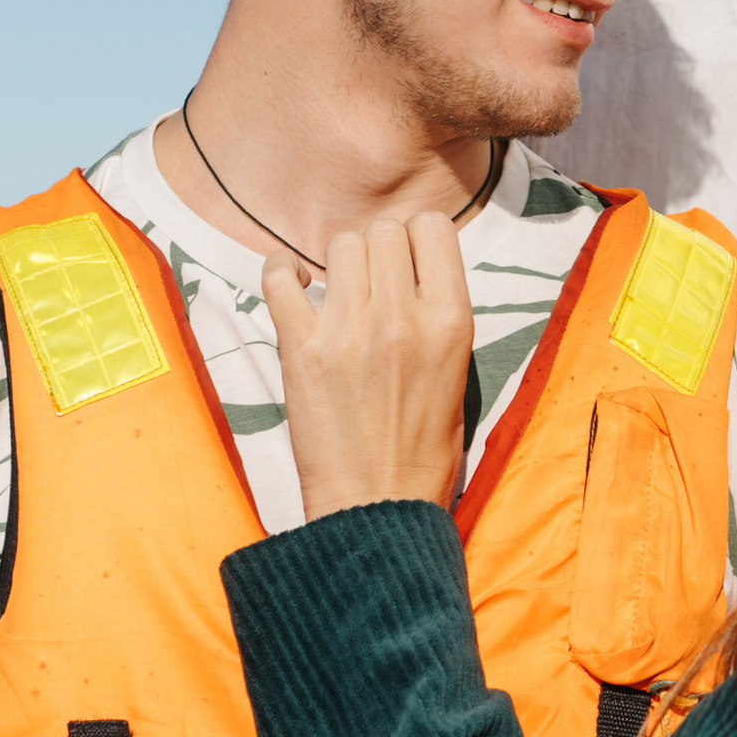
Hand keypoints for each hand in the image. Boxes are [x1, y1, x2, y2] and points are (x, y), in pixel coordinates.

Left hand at [265, 214, 473, 518]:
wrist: (377, 508)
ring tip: (338, 294)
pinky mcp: (302, 349)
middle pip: (383, 232)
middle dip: (377, 250)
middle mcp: (402, 317)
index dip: (416, 238)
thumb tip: (412, 269)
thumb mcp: (457, 373)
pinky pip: (279, 277)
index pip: (432, 228)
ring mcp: (349, 331)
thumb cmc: (423, 453)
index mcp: (451, 322)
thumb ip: (438, 315)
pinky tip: (292, 286)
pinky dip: (281, 272)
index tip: (406, 261)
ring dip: (337, 264)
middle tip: (371, 283)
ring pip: (340, 246)